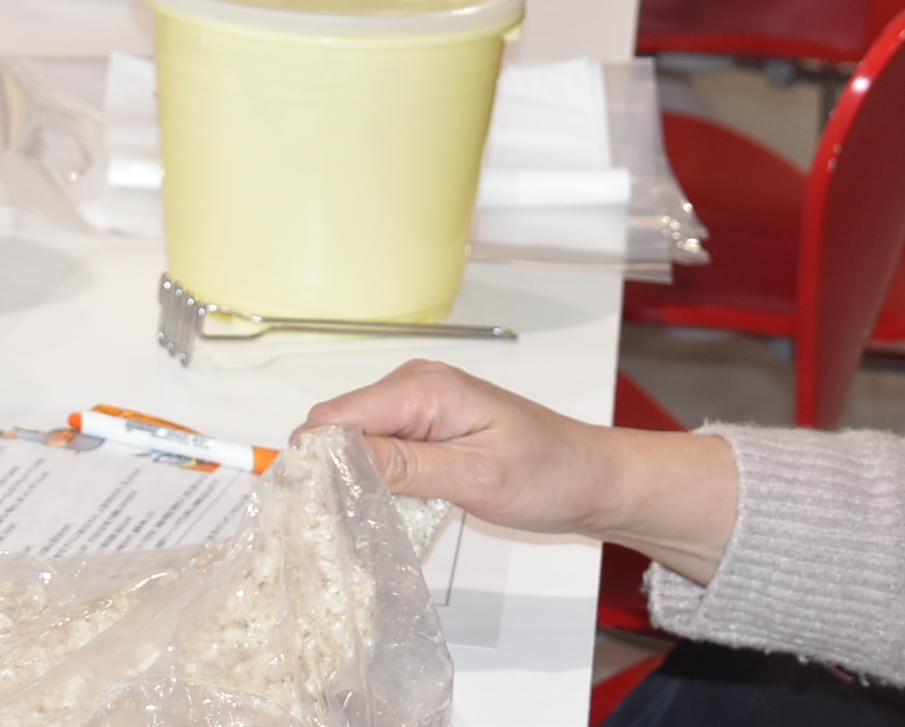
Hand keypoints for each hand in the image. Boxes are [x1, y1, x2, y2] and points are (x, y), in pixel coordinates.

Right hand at [305, 359, 738, 583]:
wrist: (591, 478)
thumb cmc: (548, 474)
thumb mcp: (477, 477)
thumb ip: (406, 467)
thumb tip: (338, 458)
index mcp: (424, 388)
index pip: (338, 415)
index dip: (316, 456)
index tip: (313, 502)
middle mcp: (414, 385)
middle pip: (339, 424)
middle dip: (332, 468)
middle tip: (343, 520)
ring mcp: (419, 404)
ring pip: (356, 437)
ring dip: (354, 475)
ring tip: (367, 517)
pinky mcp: (425, 425)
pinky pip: (379, 445)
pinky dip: (375, 475)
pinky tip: (388, 504)